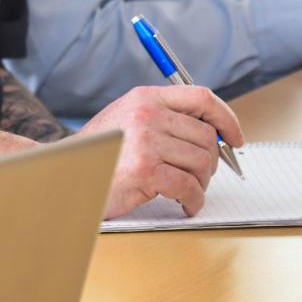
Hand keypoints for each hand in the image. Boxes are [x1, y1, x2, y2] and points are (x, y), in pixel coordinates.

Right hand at [82, 85, 241, 218]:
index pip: (201, 97)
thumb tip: (211, 133)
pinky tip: (183, 204)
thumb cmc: (98, 154)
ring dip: (201, 183)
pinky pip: (189, 186)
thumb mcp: (127, 121)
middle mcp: (147, 114)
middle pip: (206, 136)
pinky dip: (192, 200)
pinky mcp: (146, 170)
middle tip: (200, 177)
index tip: (235, 137)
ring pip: (201, 163)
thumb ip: (163, 119)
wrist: (67, 174)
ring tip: (186, 191)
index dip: (226, 118)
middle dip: (211, 163)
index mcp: (145, 98)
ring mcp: (146, 141)